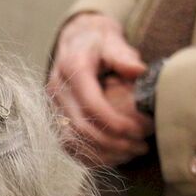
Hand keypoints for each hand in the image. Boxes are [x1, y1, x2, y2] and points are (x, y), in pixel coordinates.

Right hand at [48, 13, 149, 166]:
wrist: (74, 41)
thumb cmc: (97, 40)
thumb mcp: (111, 39)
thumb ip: (123, 56)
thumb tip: (139, 71)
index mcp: (71, 69)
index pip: (91, 105)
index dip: (116, 122)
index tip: (141, 130)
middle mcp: (57, 91)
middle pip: (81, 128)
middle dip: (114, 142)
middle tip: (142, 145)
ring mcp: (52, 107)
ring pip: (74, 142)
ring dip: (104, 153)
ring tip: (132, 152)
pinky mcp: (54, 119)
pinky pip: (69, 146)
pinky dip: (91, 156)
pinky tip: (114, 157)